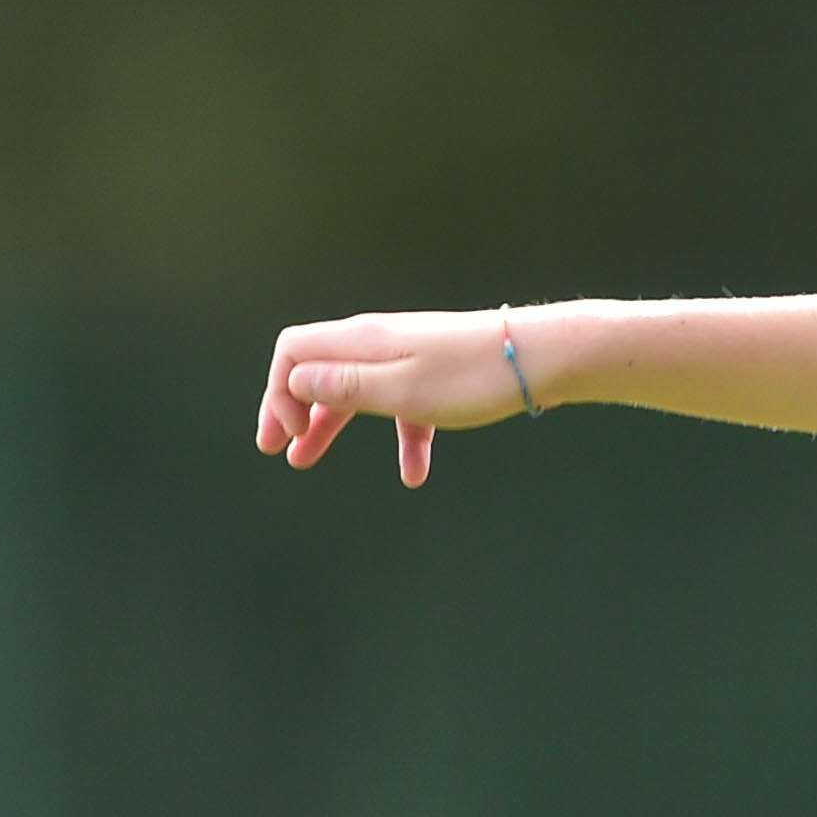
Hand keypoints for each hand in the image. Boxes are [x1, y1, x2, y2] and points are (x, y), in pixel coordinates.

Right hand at [253, 309, 544, 487]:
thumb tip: (295, 381)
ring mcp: (409, 357)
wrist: (543, 357)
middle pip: (316, 372)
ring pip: (355, 392)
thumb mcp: (401, 390)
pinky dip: (402, 439)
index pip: (292, 352)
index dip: (278, 391)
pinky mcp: (439, 375)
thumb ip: (345, 387)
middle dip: (289, 410)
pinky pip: (405, 407)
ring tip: (304, 461)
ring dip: (330, 427)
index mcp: (361, 340)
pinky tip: (413, 476)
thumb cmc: (473, 375)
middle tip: (273, 448)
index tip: (288, 433)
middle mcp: (379, 342)